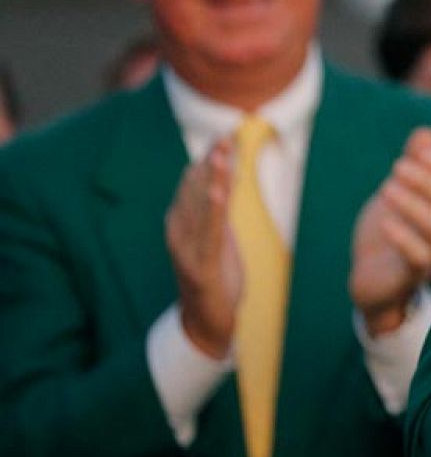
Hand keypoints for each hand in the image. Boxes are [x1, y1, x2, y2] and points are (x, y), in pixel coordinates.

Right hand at [166, 140, 241, 359]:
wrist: (207, 320)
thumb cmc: (212, 274)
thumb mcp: (216, 235)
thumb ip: (215, 208)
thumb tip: (220, 176)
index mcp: (180, 223)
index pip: (193, 185)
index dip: (209, 161)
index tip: (224, 136)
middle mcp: (179, 232)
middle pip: (195, 191)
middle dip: (211, 163)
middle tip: (225, 135)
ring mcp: (188, 250)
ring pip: (200, 207)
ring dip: (211, 179)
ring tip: (220, 154)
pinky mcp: (202, 266)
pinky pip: (209, 234)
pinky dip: (212, 210)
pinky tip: (218, 191)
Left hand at [350, 127, 430, 335]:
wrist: (373, 277)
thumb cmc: (394, 228)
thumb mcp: (402, 189)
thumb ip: (416, 162)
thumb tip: (426, 134)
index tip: (424, 153)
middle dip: (428, 182)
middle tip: (398, 166)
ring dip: (413, 205)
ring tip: (387, 188)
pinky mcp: (412, 276)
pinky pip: (419, 258)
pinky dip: (404, 238)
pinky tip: (386, 221)